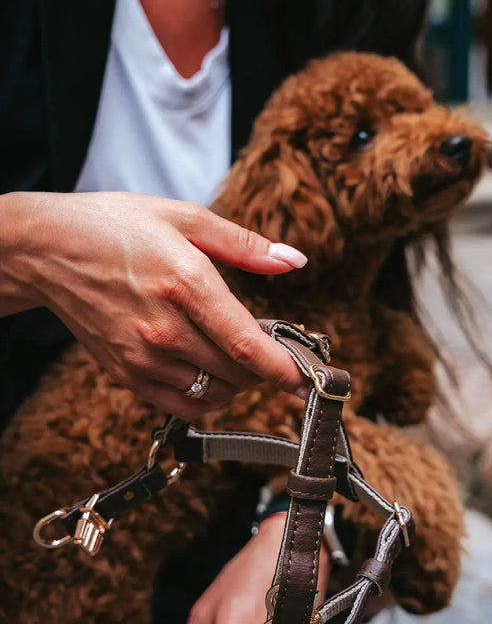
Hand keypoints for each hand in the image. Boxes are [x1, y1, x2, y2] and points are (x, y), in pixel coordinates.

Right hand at [0, 190, 307, 417]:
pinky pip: (182, 406)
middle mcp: (164, 328)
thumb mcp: (184, 217)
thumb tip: (295, 261)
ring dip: (239, 382)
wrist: (47, 249)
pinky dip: (207, 398)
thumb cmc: (115, 226)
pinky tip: (211, 373)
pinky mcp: (126, 374)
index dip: (285, 369)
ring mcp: (142, 356)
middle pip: (237, 374)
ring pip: (213, 394)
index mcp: (185, 283)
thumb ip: (245, 245)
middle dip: (266, 368)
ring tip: (239, 355)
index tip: (311, 379)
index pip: (246, 345)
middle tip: (274, 348)